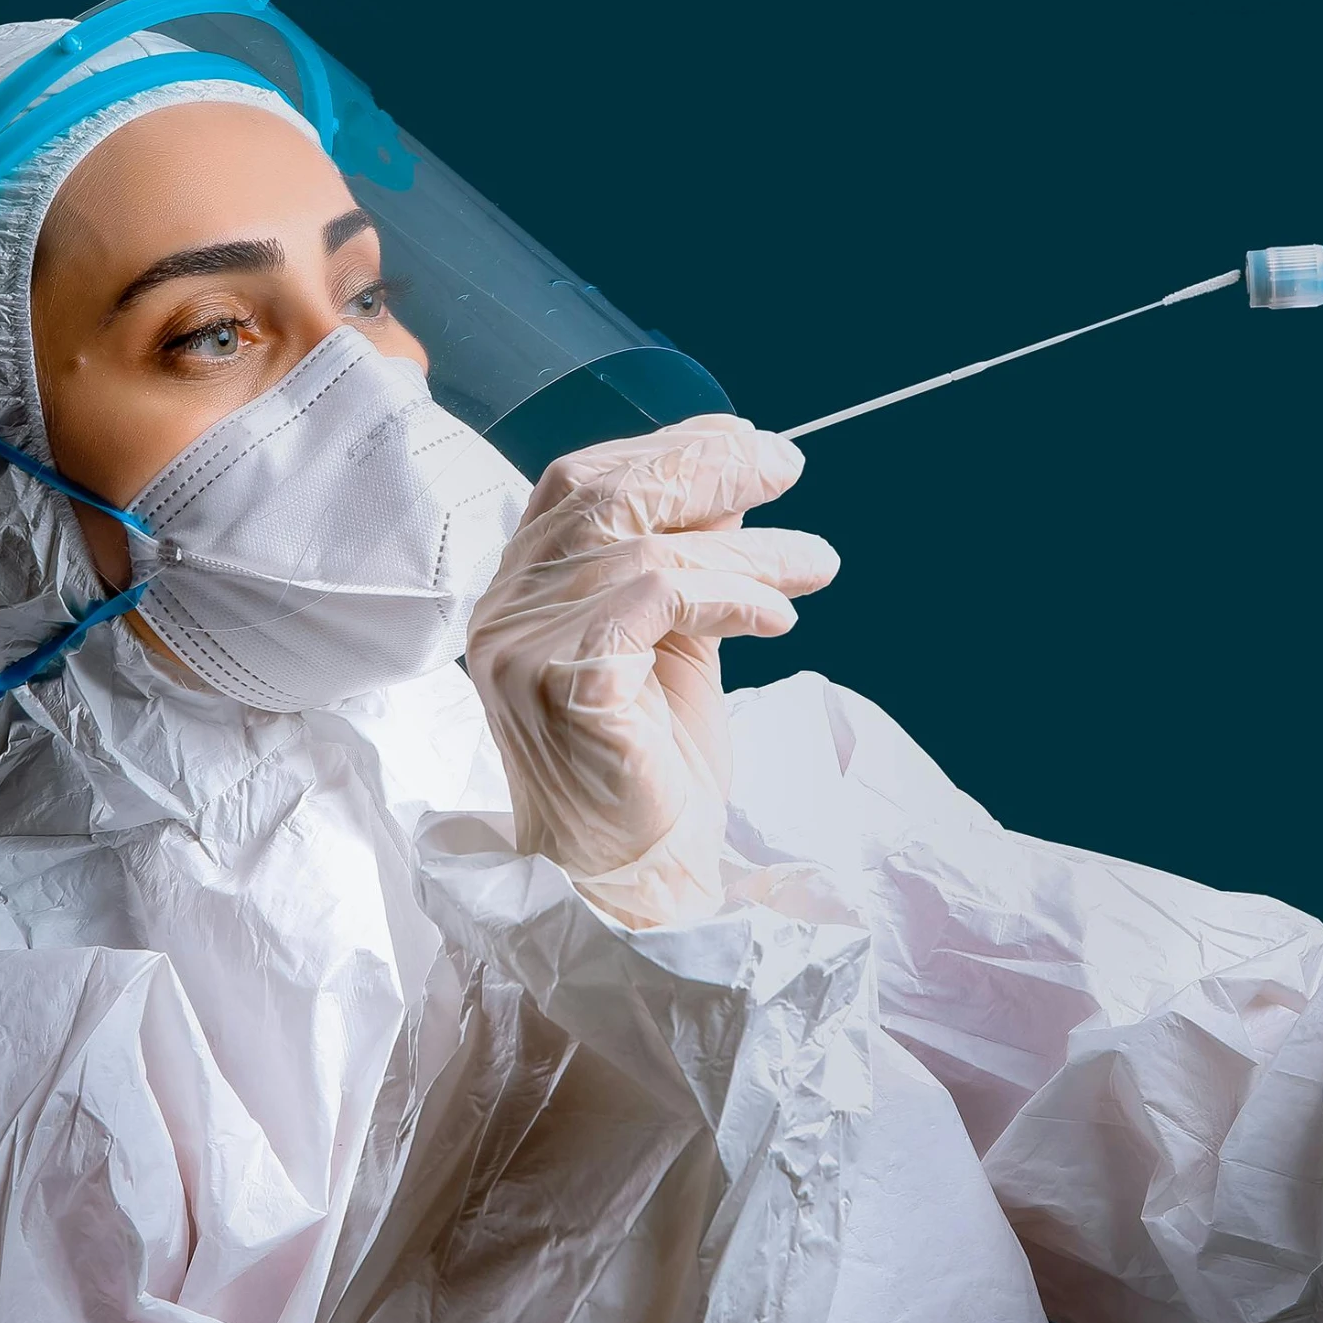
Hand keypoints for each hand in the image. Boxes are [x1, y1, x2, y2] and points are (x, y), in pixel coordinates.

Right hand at [465, 416, 837, 925]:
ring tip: (818, 565)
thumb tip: (732, 482)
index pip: (580, 484)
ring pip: (642, 548)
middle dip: (705, 470)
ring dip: (748, 549)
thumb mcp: (676, 644)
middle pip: (603, 495)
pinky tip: (776, 619)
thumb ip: (686, 565)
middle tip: (789, 467)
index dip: (665, 451)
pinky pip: (654, 599)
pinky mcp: (561, 682)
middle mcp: (505, 610)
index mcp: (522, 591)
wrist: (639, 880)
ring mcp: (522, 646)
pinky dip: (729, 595)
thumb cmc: (654, 770)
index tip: (746, 441)